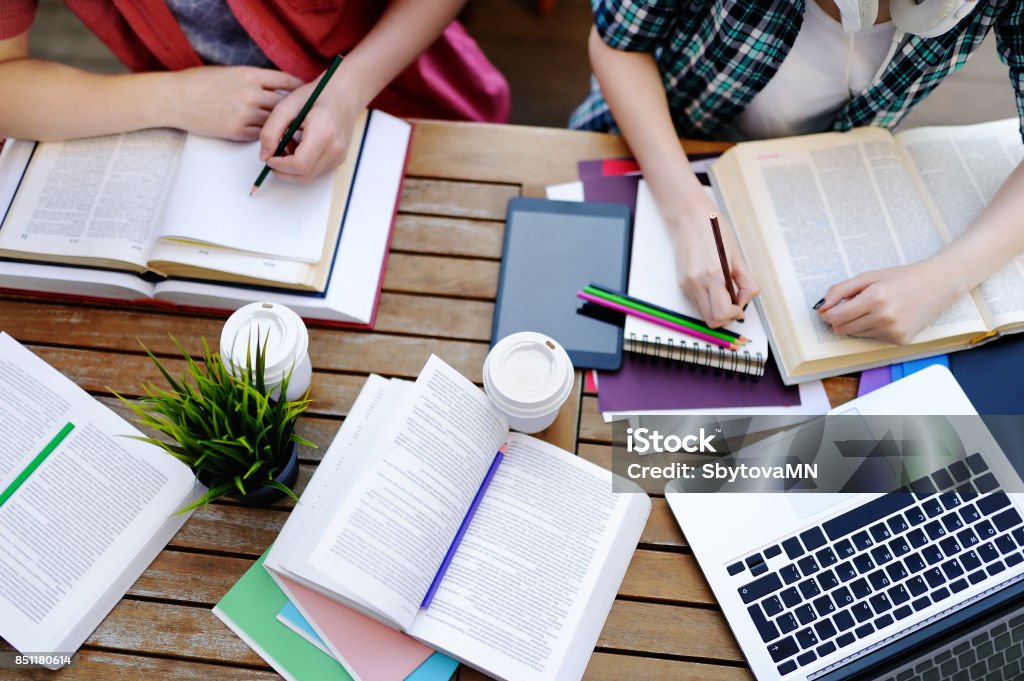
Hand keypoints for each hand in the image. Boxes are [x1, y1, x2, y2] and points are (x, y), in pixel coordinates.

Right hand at [170, 66, 302, 140]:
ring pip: (275, 121)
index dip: (298, 87)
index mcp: (249, 74)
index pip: (285, 80)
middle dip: (295, 109)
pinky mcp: (237, 131)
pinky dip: (267, 134)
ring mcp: (244, 113)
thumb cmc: (200, 82)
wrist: (176, 99)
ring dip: (284, 125)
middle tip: (306, 114)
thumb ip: (254, 79)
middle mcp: (250, 94)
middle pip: (284, 103)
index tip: (305, 92)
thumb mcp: (230, 72)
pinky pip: (261, 134)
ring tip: (293, 128)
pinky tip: (273, 136)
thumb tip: (277, 87)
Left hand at [259, 78, 360, 182]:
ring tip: (287, 146)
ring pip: (309, 176)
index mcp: (323, 133)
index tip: (268, 157)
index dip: (280, 166)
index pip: (299, 164)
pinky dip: (303, 165)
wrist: (344, 94)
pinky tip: (298, 147)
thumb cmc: (316, 95)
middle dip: (284, 171)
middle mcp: (335, 149)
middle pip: (304, 175)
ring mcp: (339, 156)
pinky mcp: (339, 159)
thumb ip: (271, 131)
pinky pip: (317, 171)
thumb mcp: (286, 106)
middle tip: (272, 157)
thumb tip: (264, 156)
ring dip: (292, 168)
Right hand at [670, 193, 758, 327]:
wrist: (689, 217)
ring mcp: (687, 285)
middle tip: (734, 302)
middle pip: (711, 320)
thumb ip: (746, 282)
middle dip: (726, 316)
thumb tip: (745, 300)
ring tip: (724, 289)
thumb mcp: (737, 256)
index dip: (734, 314)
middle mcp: (696, 283)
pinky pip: (698, 301)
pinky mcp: (682, 284)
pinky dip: (709, 299)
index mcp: (713, 275)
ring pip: (704, 313)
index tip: (740, 305)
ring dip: (717, 308)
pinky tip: (713, 283)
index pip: (722, 313)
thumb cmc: (714, 230)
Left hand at [817, 259, 961, 344]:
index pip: (835, 317)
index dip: (827, 314)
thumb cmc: (902, 278)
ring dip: (858, 324)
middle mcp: (884, 317)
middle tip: (851, 306)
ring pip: (857, 334)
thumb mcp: (869, 277)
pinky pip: (874, 338)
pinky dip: (875, 329)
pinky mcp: (901, 340)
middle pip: (843, 329)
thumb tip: (821, 307)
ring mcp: (894, 331)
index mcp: (874, 298)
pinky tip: (889, 316)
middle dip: (840, 319)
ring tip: (875, 308)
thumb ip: (840, 290)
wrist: (938, 284)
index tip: (828, 309)